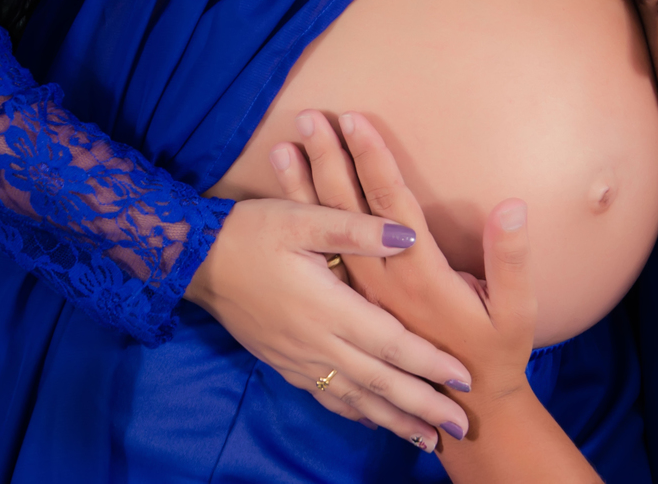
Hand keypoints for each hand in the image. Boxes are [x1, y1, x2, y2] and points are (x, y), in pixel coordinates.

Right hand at [184, 194, 472, 451]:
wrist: (193, 259)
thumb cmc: (251, 231)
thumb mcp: (303, 218)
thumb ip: (357, 229)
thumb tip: (409, 236)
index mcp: (327, 307)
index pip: (389, 342)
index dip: (428, 362)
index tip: (463, 379)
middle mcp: (315, 342)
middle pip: (379, 382)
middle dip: (422, 406)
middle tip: (461, 428)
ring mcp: (297, 358)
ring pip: (354, 398)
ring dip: (394, 420)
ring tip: (427, 440)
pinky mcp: (282, 362)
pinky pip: (326, 396)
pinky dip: (355, 412)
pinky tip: (373, 420)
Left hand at [270, 110, 537, 444]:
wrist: (466, 404)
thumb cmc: (496, 351)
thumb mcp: (517, 311)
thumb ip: (511, 258)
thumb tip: (510, 205)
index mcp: (419, 275)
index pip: (390, 203)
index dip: (373, 159)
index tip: (355, 120)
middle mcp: (383, 280)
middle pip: (347, 209)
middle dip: (330, 159)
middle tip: (310, 117)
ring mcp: (364, 293)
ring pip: (325, 230)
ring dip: (305, 187)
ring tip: (284, 146)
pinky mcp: (356, 302)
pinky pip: (321, 254)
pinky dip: (303, 220)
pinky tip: (289, 194)